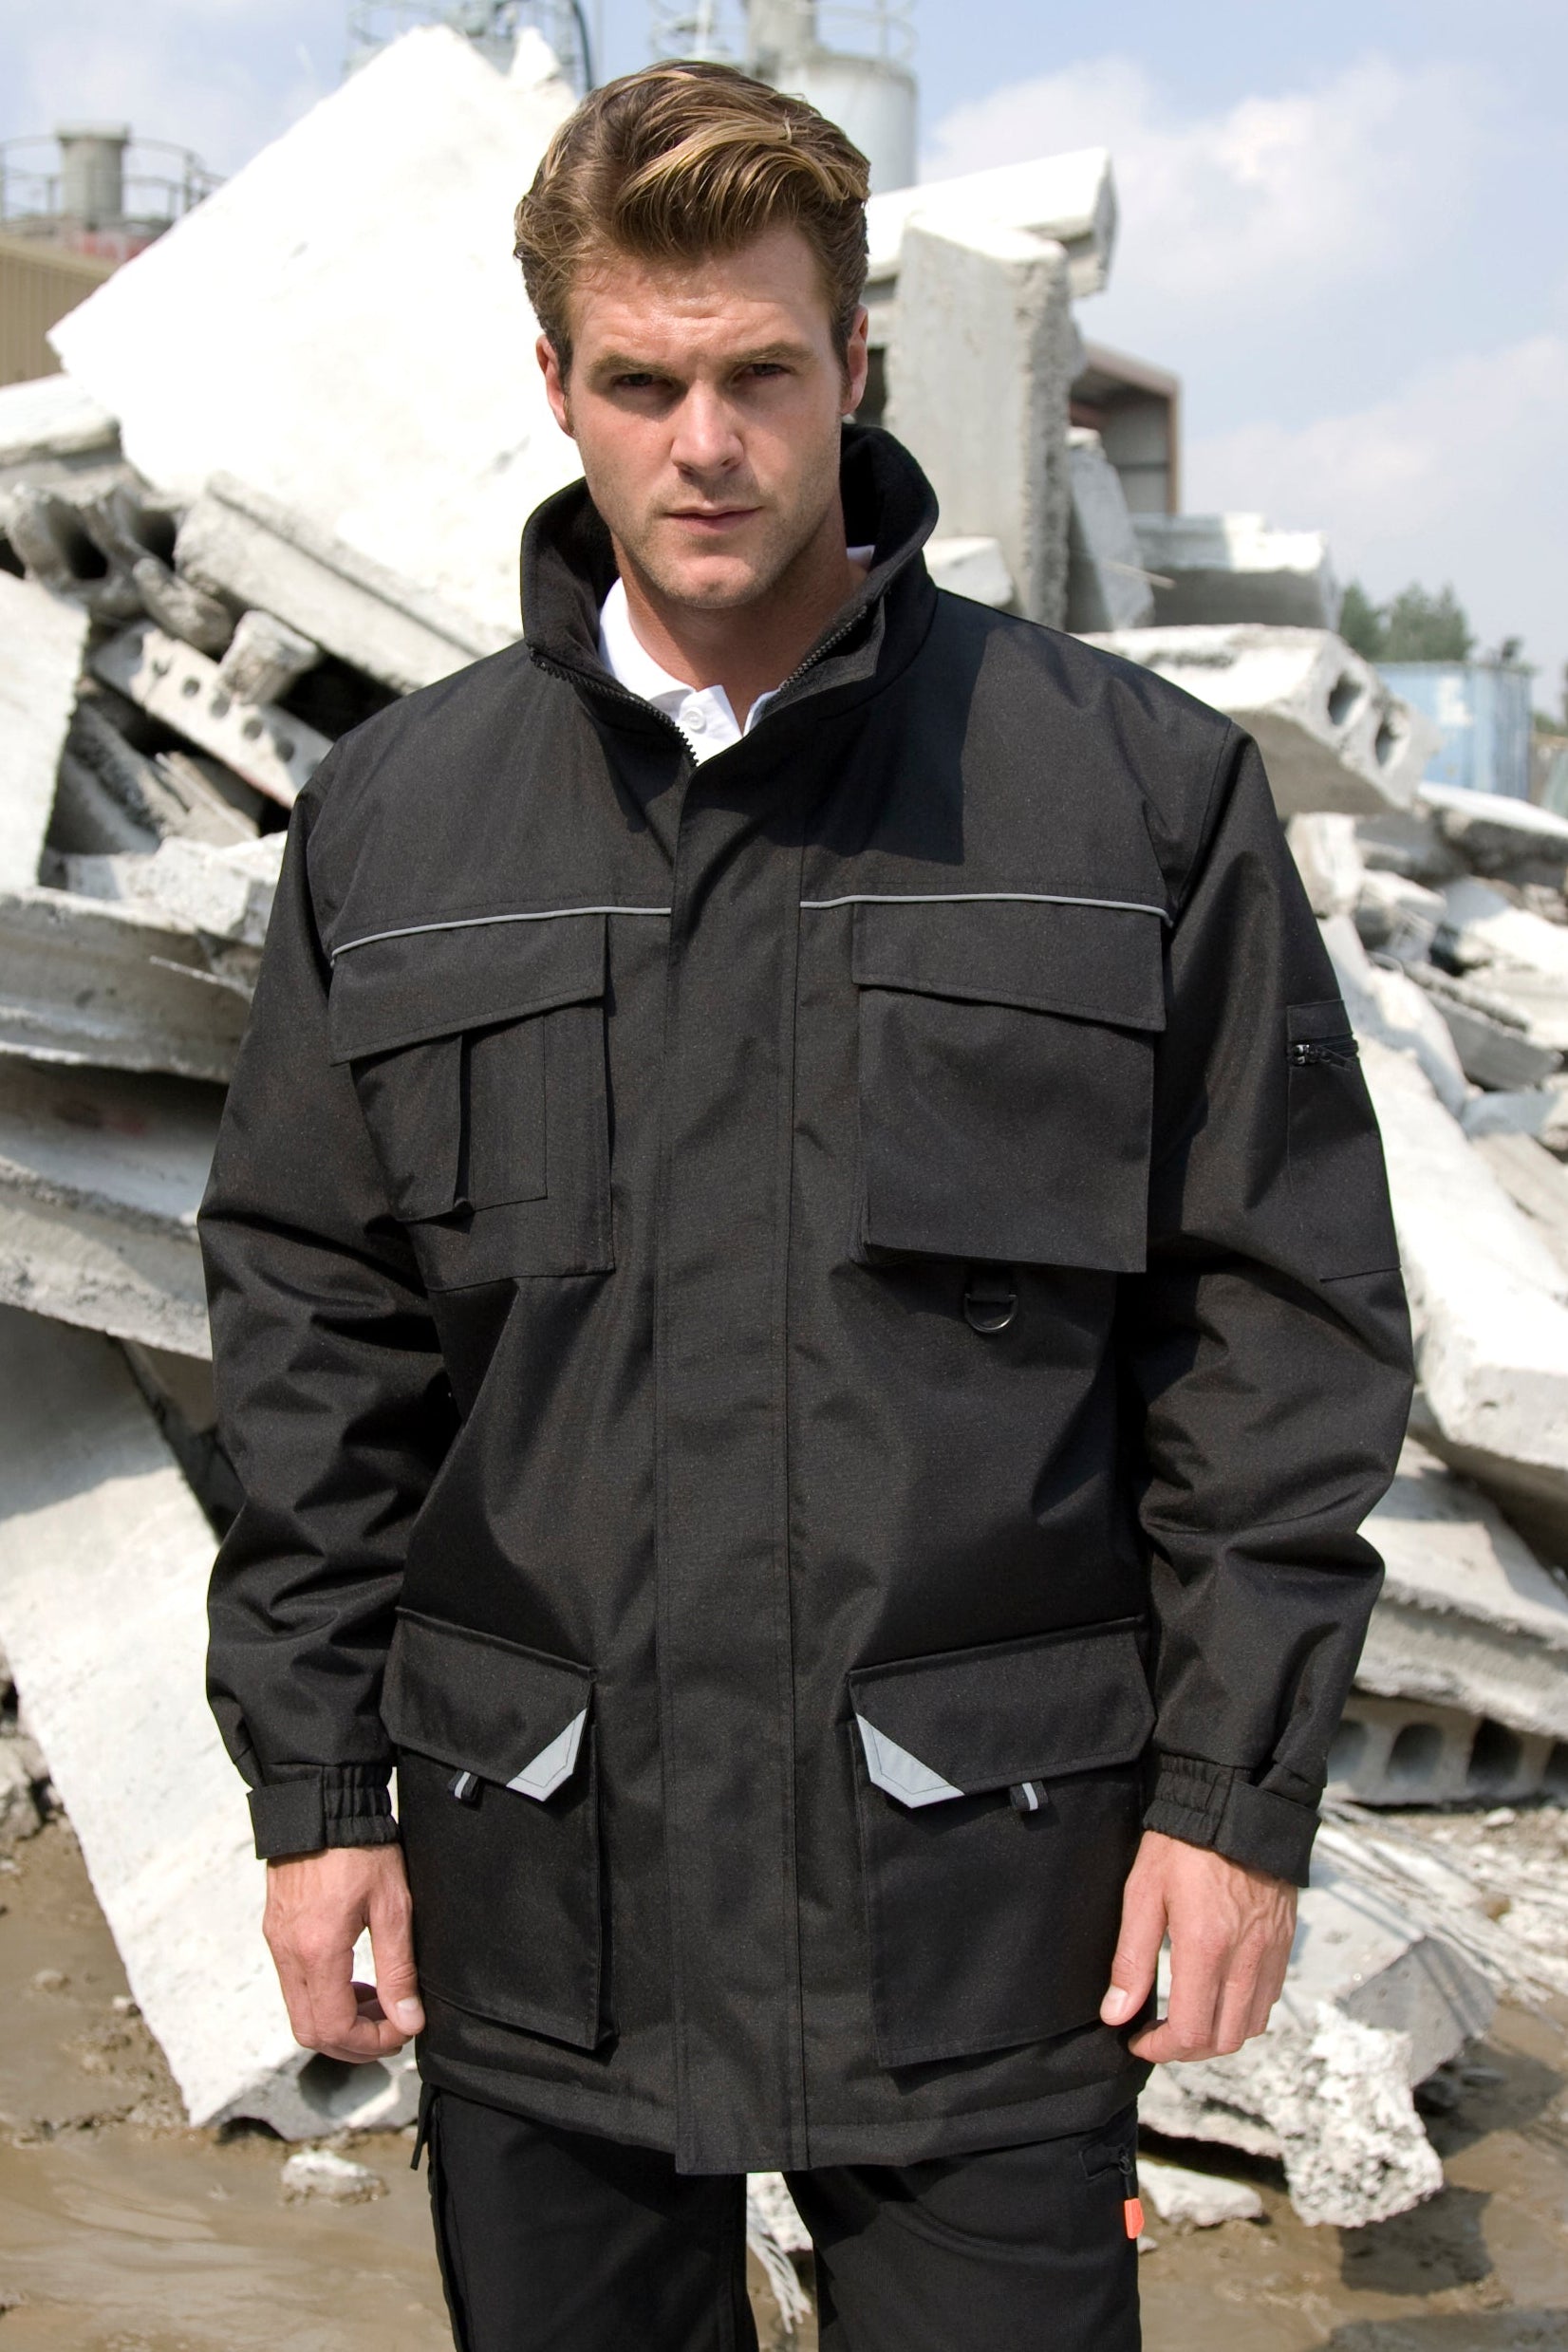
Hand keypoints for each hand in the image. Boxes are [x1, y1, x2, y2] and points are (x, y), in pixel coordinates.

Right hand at [263, 1843, 424, 2062]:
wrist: (322, 1804)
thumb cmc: (361, 1848)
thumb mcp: (393, 1907)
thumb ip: (398, 1970)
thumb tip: (407, 2020)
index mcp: (317, 1950)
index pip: (334, 2028)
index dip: (370, 2043)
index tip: (401, 2031)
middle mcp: (289, 1953)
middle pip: (309, 2032)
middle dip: (352, 2042)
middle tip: (389, 2026)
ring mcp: (277, 1943)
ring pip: (299, 2011)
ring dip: (337, 2019)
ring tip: (375, 1999)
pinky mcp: (275, 1932)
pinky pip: (293, 1984)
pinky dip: (322, 1996)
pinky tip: (352, 1976)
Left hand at [1099, 1829, 1295, 2061]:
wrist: (1235, 1804)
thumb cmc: (1182, 1844)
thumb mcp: (1143, 1893)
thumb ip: (1131, 1959)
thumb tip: (1116, 2014)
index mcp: (1206, 1947)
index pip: (1189, 2032)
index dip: (1159, 2049)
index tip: (1136, 2040)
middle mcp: (1245, 1958)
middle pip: (1224, 2040)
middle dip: (1187, 2050)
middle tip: (1158, 2035)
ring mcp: (1270, 1952)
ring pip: (1251, 2026)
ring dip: (1218, 2036)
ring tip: (1187, 2019)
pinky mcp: (1283, 1941)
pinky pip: (1269, 1998)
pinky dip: (1243, 2013)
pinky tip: (1218, 1996)